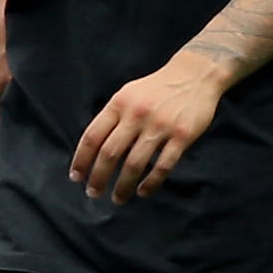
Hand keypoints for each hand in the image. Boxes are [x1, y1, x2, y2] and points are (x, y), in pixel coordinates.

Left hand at [71, 54, 227, 202]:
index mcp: (120, 103)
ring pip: (134, 163)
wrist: (195, 74)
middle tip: (93, 193)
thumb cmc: (157, 88)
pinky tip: (143, 192)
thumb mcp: (129, 94)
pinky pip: (163, 166)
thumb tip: (94, 148)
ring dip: (123, 186)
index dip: (81, 160)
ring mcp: (160, 125)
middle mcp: (137, 114)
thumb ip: (113, 117)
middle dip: (98, 177)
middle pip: (110, 153)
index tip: (76, 177)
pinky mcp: (182, 135)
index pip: (93, 136)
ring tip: (118, 198)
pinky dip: (150, 183)